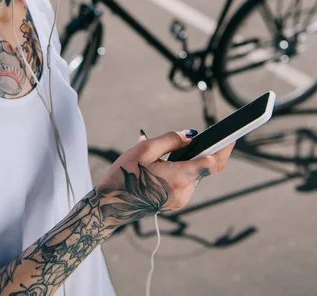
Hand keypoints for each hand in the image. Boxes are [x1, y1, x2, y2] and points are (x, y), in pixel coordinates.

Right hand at [95, 130, 233, 227]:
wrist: (110, 206)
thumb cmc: (124, 176)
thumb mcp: (144, 150)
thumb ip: (171, 140)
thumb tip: (191, 135)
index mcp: (179, 178)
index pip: (212, 163)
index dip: (223, 148)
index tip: (230, 137)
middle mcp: (185, 192)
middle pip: (203, 168)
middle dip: (199, 152)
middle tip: (192, 138)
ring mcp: (181, 200)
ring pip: (194, 175)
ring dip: (186, 161)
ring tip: (162, 154)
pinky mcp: (175, 202)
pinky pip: (185, 182)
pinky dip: (180, 170)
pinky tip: (160, 165)